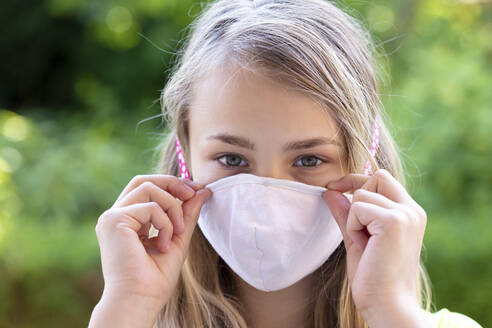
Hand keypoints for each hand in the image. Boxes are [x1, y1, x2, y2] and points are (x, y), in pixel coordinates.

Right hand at [94, 175, 210, 311]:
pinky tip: (162, 244)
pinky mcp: (114, 220)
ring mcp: (112, 217)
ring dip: (172, 207)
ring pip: (148, 188)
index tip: (196, 190)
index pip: (147, 188)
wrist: (140, 300)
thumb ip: (187, 214)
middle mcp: (116, 216)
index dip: (172, 184)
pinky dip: (164, 222)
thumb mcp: (177, 238)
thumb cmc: (155, 279)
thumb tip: (203, 191)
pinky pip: (150, 206)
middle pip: (143, 180)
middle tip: (193, 193)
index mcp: (127, 220)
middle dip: (172, 183)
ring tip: (177, 232)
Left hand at [322, 169, 427, 326]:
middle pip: (376, 178)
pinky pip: (358, 208)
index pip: (382, 179)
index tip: (335, 187)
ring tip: (364, 244)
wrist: (387, 304)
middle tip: (356, 228)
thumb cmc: (373, 276)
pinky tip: (365, 246)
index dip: (357, 181)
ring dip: (353, 219)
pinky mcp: (394, 221)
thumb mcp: (357, 237)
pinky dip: (353, 226)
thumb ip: (346, 214)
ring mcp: (405, 214)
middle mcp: (412, 210)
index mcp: (410, 213)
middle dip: (356, 196)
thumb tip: (330, 191)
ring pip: (362, 195)